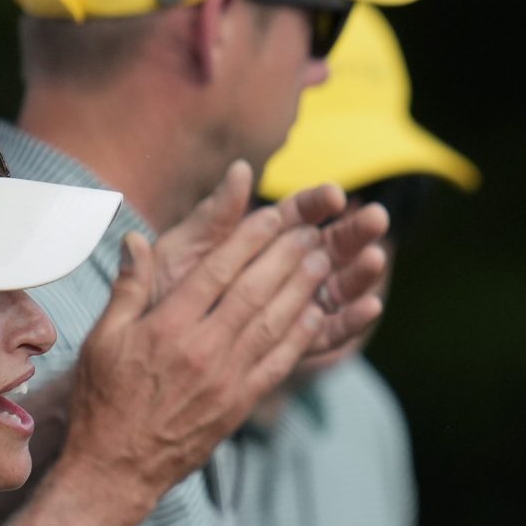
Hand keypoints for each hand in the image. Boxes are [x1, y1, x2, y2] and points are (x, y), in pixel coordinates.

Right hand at [58, 200, 335, 505]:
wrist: (116, 468)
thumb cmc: (104, 398)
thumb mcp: (102, 338)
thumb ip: (127, 288)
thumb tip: (135, 239)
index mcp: (166, 328)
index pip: (217, 271)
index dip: (249, 238)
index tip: (274, 213)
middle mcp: (201, 349)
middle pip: (254, 290)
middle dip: (286, 255)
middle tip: (312, 228)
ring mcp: (226, 378)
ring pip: (273, 322)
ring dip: (302, 287)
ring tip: (323, 257)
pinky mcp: (241, 403)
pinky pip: (279, 362)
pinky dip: (301, 335)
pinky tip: (318, 311)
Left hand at [149, 163, 390, 373]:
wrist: (148, 356)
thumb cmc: (162, 294)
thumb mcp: (183, 251)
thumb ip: (214, 216)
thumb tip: (240, 170)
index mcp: (256, 241)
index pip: (295, 215)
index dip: (315, 203)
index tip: (334, 195)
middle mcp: (282, 271)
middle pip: (326, 246)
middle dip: (352, 232)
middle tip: (376, 217)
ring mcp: (293, 307)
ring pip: (335, 287)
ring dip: (359, 273)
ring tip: (376, 258)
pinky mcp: (296, 344)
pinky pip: (328, 333)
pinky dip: (350, 321)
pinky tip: (371, 308)